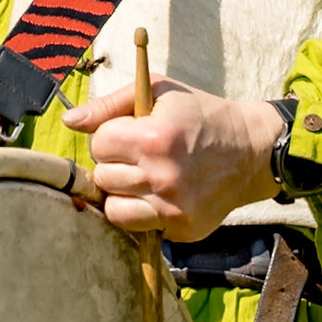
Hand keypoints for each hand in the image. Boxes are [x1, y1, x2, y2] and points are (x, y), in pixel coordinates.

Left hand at [63, 78, 285, 241]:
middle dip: (114, 163)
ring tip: (143, 175)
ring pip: (113, 208)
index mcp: (155, 138)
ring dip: (122, 191)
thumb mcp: (159, 91)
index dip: (110, 135)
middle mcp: (164, 177)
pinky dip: (141, 211)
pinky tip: (159, 194)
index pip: (99, 144)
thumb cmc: (199, 115)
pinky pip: (138, 226)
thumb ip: (109, 105)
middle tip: (138, 154)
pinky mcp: (182, 230)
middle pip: (103, 176)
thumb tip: (69, 121)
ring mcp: (173, 208)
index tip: (130, 132)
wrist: (252, 151)